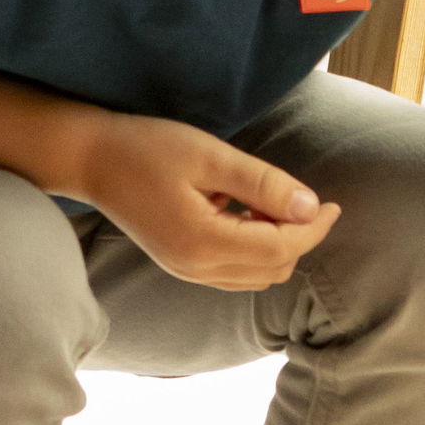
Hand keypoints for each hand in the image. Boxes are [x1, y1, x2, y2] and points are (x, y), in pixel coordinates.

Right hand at [76, 112, 340, 289]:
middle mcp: (197, 268)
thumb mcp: (210, 156)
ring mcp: (187, 272)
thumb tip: (308, 207)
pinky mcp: (182, 265)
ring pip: (257, 276)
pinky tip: (249, 216)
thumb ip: (262, 184)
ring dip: (278, 246)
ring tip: (274, 205)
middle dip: (299, 238)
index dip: (313, 228)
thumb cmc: (147, 148)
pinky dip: (256, 251)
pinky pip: (236, 273)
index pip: (280, 249)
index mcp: (204, 242)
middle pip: (274, 269)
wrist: (91, 159)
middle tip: (302, 198)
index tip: (333, 203)